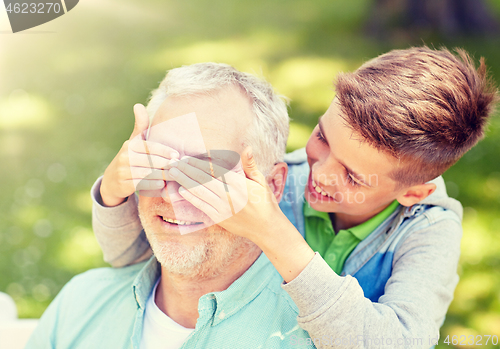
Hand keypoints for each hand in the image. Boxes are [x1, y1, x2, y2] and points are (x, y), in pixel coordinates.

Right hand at [100, 104, 178, 206]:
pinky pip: (141, 185)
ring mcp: (123, 172)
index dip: (164, 151)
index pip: (149, 146)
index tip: (177, 155)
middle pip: (150, 160)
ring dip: (162, 175)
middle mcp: (124, 157)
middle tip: (179, 167)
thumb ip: (140, 125)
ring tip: (174, 176)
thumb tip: (138, 105)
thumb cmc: (130, 157)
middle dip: (166, 164)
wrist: (112, 180)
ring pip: (147, 173)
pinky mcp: (123, 185)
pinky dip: (152, 185)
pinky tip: (162, 185)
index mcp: (130, 145)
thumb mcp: (134, 141)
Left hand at [169, 147, 284, 241]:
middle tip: (174, 162)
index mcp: (239, 184)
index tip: (187, 157)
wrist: (266, 228)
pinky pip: (202, 206)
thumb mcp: (260, 181)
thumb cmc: (265, 202)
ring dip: (184, 181)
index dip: (199, 163)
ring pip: (199, 191)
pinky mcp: (219, 218)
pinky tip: (181, 190)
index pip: (214, 170)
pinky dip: (191, 197)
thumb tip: (248, 147)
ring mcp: (223, 208)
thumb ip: (250, 164)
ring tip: (173, 172)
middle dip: (187, 169)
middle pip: (203, 179)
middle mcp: (229, 195)